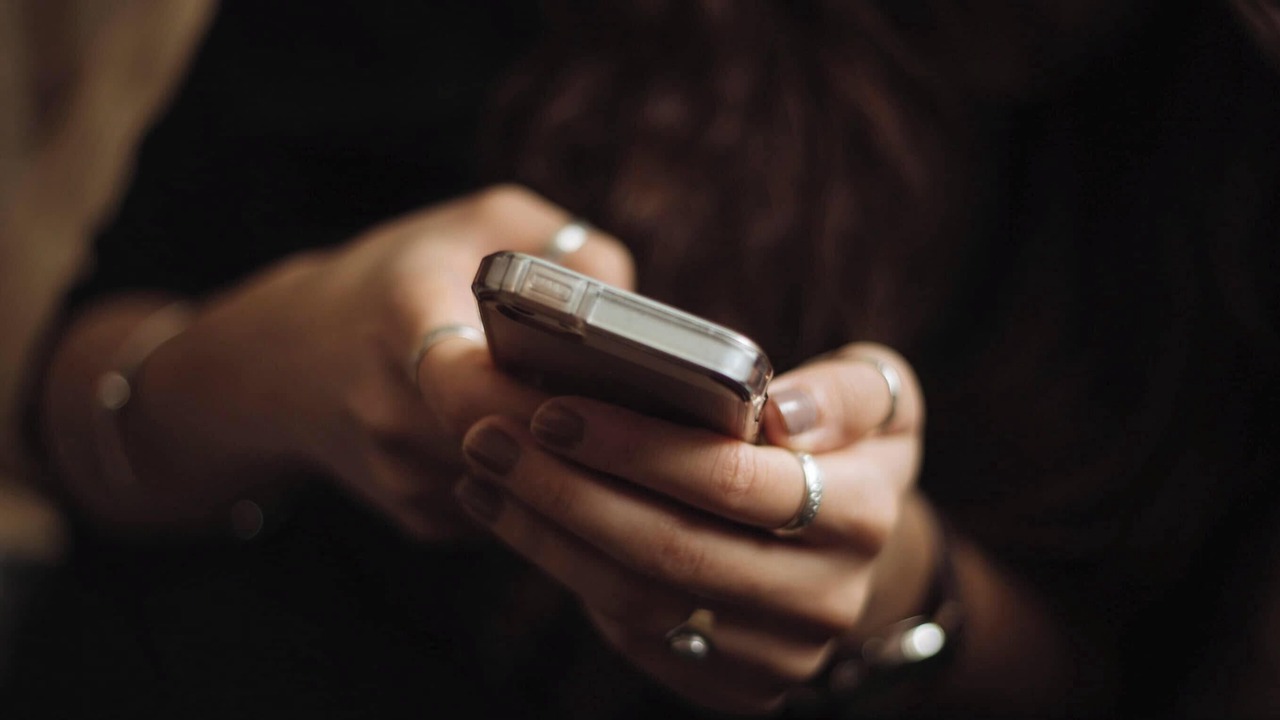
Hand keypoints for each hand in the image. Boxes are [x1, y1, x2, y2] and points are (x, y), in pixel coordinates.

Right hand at [138, 185, 632, 538]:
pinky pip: (508, 509)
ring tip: (623, 426)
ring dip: (574, 463)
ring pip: (524, 487)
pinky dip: (543, 482)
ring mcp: (403, 479)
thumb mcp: (479, 223)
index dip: (548, 394)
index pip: (474, 383)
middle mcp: (392, 412)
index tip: (613, 384)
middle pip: (517, 445)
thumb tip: (639, 312)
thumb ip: (566, 246)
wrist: (286, 360)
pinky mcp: (419, 519)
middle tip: (654, 412)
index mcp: (402, 322)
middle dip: (588, 433)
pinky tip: (558, 446)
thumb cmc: (398, 277)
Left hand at [456, 343, 933, 712]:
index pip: (732, 481)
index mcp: (863, 513)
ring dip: (546, 536)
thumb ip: (846, 391)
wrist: (849, 546)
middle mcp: (827, 598)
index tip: (553, 410)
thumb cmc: (843, 445)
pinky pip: (635, 636)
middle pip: (671, 550)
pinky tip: (516, 519)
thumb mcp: (878, 396)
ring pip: (639, 601)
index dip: (636, 447)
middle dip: (566, 492)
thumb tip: (782, 413)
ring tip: (485, 474)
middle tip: (490, 439)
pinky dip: (566, 573)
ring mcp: (779, 654)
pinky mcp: (734, 686)